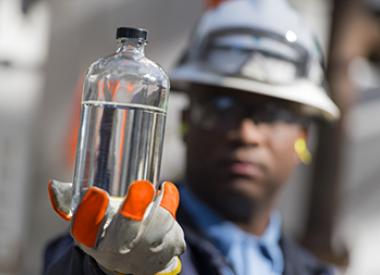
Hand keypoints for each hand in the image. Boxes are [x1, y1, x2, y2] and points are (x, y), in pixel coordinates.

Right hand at [48, 179, 185, 274]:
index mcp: (93, 241)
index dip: (90, 213)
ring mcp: (145, 256)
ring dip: (161, 204)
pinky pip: (175, 226)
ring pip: (159, 225)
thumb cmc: (110, 231)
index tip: (96, 192)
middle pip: (126, 233)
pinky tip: (167, 195)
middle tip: (142, 186)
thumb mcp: (91, 219)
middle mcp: (118, 252)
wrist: (134, 259)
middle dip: (134, 209)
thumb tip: (53, 187)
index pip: (86, 230)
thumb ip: (73, 202)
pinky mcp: (168, 252)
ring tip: (161, 190)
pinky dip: (172, 205)